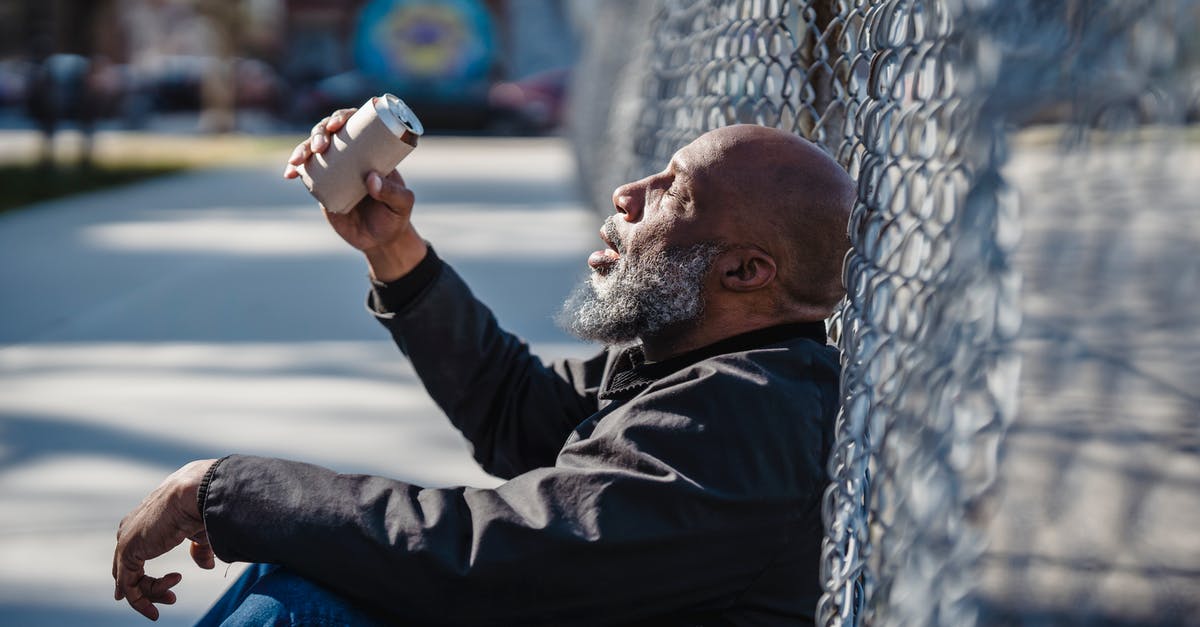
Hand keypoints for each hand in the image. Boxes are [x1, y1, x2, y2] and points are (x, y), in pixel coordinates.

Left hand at [113, 459, 216, 620]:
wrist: (194, 493)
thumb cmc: (199, 506)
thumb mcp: (199, 533)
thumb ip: (198, 550)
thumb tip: (206, 566)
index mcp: (142, 522)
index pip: (134, 556)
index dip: (145, 576)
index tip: (168, 584)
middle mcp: (128, 531)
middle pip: (128, 571)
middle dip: (148, 588)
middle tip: (171, 599)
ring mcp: (125, 541)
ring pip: (128, 581)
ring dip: (151, 595)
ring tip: (172, 597)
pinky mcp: (127, 552)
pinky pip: (129, 586)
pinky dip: (141, 600)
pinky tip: (159, 604)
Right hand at [284, 108, 427, 281]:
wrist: (380, 240)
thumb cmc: (395, 217)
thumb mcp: (402, 204)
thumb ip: (392, 193)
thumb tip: (371, 178)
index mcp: (371, 150)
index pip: (355, 124)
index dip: (342, 117)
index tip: (337, 124)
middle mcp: (350, 155)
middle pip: (329, 132)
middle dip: (319, 133)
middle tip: (321, 146)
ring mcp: (334, 169)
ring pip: (313, 150)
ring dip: (303, 148)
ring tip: (299, 160)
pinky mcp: (321, 186)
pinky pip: (305, 173)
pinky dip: (295, 169)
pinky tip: (290, 173)